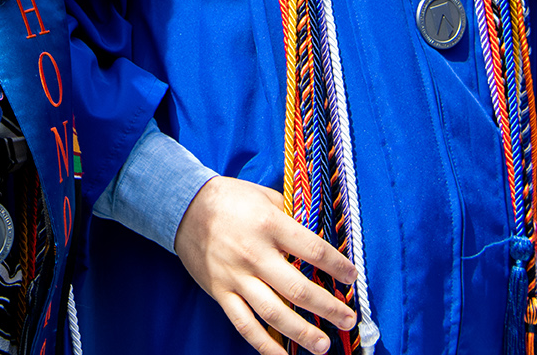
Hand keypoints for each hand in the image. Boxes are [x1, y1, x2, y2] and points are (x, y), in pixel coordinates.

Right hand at [174, 176, 357, 354]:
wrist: (184, 205)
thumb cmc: (231, 199)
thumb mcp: (265, 197)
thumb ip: (292, 218)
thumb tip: (320, 242)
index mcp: (269, 225)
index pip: (313, 250)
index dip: (337, 267)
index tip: (352, 278)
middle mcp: (254, 253)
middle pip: (298, 289)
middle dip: (328, 307)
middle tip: (348, 319)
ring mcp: (235, 276)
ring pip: (274, 313)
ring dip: (302, 332)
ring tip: (323, 345)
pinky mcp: (221, 292)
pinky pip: (245, 324)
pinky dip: (264, 344)